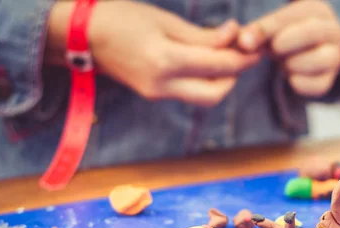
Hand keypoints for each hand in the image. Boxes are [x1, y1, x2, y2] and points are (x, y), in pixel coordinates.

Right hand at [47, 1, 260, 105]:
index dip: (243, 57)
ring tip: (224, 55)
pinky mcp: (154, 95)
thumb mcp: (164, 21)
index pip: (219, 66)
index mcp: (166, 61)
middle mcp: (163, 85)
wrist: (82, 36)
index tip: (257, 45)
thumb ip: (202, 36)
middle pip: (216, 94)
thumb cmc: (121, 18)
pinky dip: (204, 81)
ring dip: (221, 81)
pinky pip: (189, 93)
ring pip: (204, 98)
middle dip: (235, 76)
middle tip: (242, 54)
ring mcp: (157, 94)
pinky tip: (206, 61)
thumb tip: (234, 36)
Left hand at [237, 0, 339, 97]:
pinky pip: (315, 85)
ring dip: (292, 64)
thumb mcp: (272, 27)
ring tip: (283, 62)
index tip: (244, 42)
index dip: (266, 28)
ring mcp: (335, 56)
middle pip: (311, 32)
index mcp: (317, 9)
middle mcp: (333, 30)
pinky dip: (297, 82)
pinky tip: (290, 75)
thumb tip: (242, 41)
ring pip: (318, 60)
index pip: (292, 15)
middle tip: (271, 51)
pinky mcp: (330, 80)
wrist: (306, 55)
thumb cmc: (285, 35)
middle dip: (283, 44)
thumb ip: (257, 31)